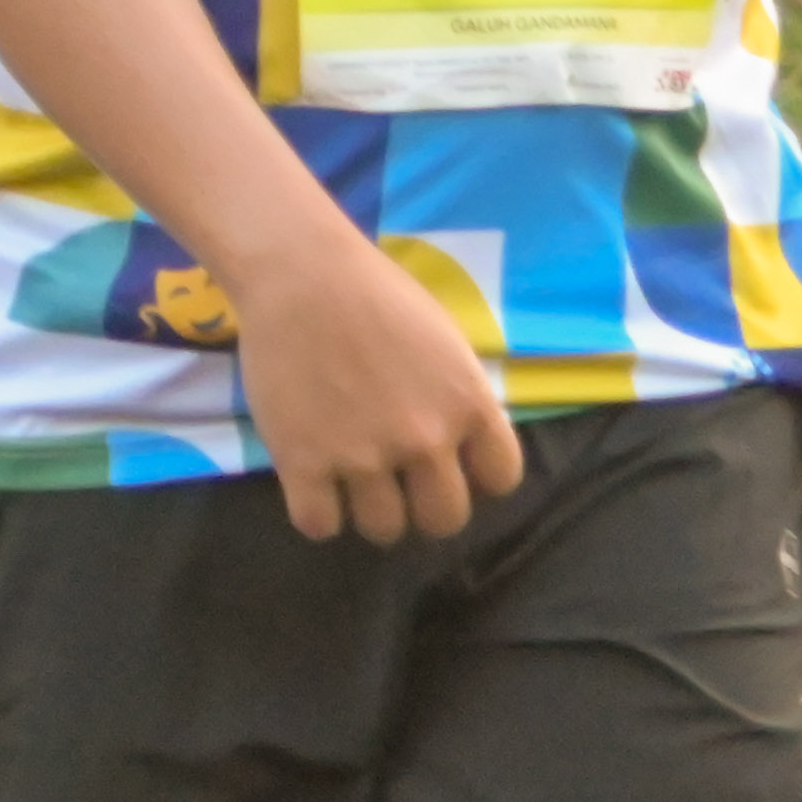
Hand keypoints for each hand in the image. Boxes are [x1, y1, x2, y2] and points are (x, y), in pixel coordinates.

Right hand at [228, 231, 528, 543]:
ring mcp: (363, 455)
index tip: (450, 464)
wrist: (300, 272)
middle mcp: (425, 439)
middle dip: (424, 508)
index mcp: (468, 404)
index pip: (501, 478)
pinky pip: (319, 525)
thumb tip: (461, 442)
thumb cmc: (374, 291)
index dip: (476, 476)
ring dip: (370, 512)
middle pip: (444, 519)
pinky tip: (312, 487)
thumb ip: (460, 395)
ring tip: (350, 485)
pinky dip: (317, 514)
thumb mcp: (444, 339)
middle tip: (399, 487)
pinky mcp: (303, 462)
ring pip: (383, 529)